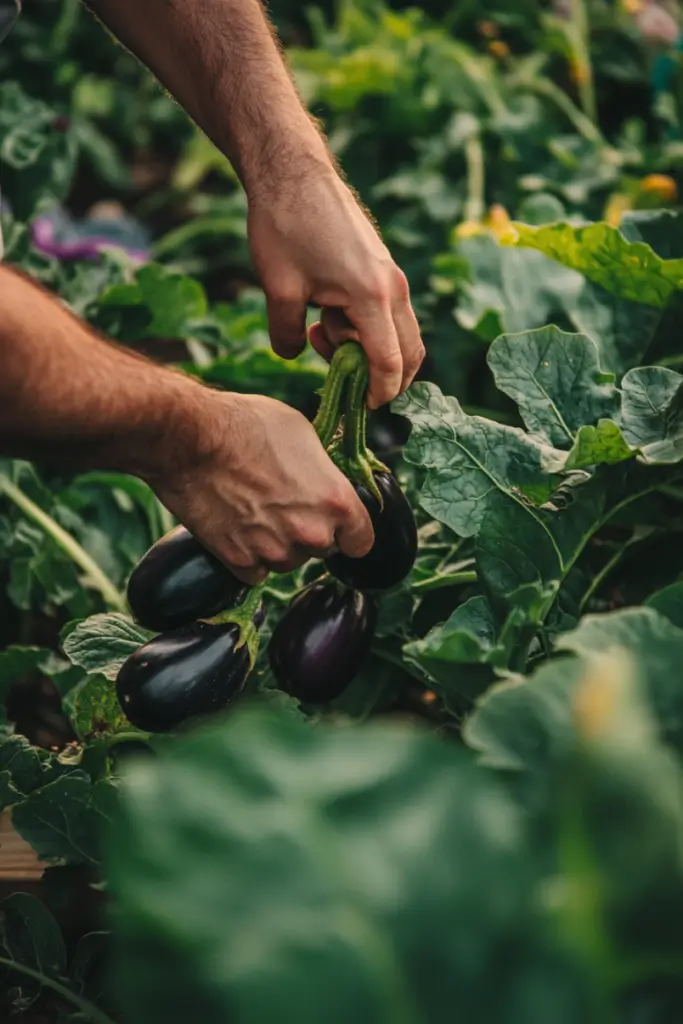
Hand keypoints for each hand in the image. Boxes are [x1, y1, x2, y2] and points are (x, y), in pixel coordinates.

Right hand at [148, 390, 373, 583]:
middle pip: (322, 549)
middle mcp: (310, 533)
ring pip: (287, 560)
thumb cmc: (246, 424)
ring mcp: (274, 551)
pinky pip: (255, 570)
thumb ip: (322, 470)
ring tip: (254, 509)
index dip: (350, 532)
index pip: (362, 541)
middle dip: (308, 531)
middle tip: (282, 503)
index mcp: (335, 502)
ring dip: (277, 544)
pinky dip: (248, 555)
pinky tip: (236, 526)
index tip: (339, 527)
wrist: (190, 440)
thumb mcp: (302, 433)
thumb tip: (325, 479)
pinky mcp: (239, 561)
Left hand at [247, 162, 424, 409]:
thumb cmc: (284, 226)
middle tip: (343, 379)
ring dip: (369, 349)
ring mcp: (392, 275)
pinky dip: (367, 328)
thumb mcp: (279, 290)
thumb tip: (292, 355)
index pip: (390, 364)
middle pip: (410, 354)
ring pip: (401, 334)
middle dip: (383, 378)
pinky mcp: (383, 268)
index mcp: (372, 297)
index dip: (378, 394)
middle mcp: (393, 288)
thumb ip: (288, 335)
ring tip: (321, 332)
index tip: (361, 408)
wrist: (292, 171)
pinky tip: (327, 314)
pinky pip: (388, 313)